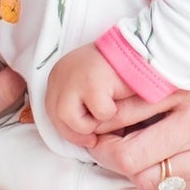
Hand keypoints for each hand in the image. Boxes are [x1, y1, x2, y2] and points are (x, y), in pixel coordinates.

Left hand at [41, 42, 160, 146]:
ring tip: (109, 110)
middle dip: (77, 134)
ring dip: (94, 123)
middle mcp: (60, 74)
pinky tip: (119, 97)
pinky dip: (112, 112)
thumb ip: (79, 106)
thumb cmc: (117, 70)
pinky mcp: (92, 85)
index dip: (67, 129)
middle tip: (94, 141)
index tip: (85, 138)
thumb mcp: (89, 87)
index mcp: (59, 74)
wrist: (137, 48)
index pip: (52, 110)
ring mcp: (74, 79)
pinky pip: (100, 115)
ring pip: (73, 121)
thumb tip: (79, 135)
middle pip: (57, 117)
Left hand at [87, 27, 189, 189]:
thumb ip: (189, 5)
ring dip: (132, 166)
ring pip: (151, 178)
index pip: (129, 106)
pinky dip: (162, 175)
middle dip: (106, 148)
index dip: (101, 112)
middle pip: (130, 154)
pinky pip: (181, 185)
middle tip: (98, 135)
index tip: (94, 105)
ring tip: (128, 148)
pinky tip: (161, 156)